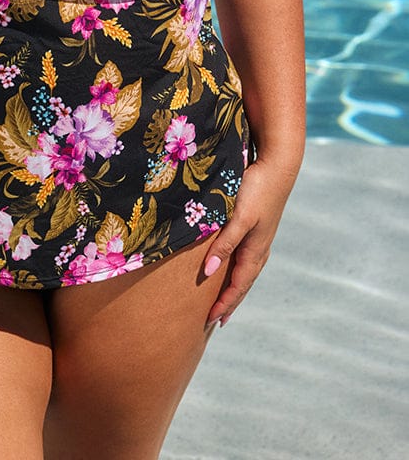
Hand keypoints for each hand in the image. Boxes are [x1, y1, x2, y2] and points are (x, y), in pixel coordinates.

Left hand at [202, 156, 298, 326]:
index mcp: (255, 250)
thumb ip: (224, 244)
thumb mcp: (238, 218)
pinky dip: (237, 270)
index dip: (224, 303)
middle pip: (243, 283)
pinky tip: (231, 265)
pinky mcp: (257, 226)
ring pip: (245, 271)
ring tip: (223, 300)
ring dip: (234, 287)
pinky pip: (245, 256)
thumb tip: (208, 273)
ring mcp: (260, 237)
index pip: (237, 286)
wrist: (277, 165)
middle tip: (215, 320)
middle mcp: (259, 248)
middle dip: (230, 301)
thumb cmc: (256, 190)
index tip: (211, 320)